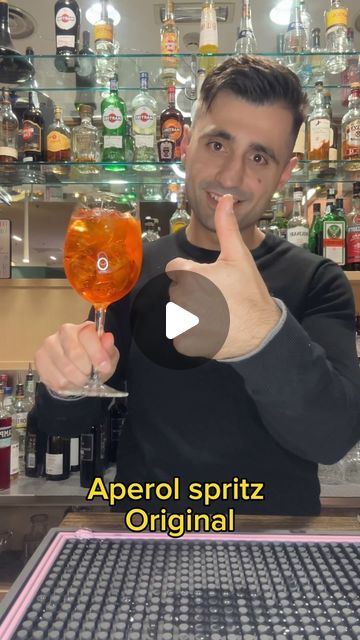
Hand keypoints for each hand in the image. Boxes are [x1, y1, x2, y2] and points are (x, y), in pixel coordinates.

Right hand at [34, 321, 118, 392]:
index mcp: (83, 328)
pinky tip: (70, 382)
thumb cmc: (94, 361)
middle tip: (90, 377)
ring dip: (77, 380)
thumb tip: (108, 337)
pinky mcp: (40, 357)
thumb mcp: (108, 357)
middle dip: (86, 371)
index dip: (97, 354)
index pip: (88, 335)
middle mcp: (64, 331)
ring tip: (81, 381)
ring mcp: (49, 344)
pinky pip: (54, 377)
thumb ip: (108, 349)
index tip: (104, 367)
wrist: (76, 372)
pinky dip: (66, 385)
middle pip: (75, 353)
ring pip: (64, 368)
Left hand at [165, 194, 280, 359]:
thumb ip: (226, 227)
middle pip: (177, 290)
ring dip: (191, 313)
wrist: (260, 332)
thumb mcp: (239, 256)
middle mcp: (180, 297)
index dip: (192, 272)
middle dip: (192, 292)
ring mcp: (180, 322)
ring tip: (216, 314)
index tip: (210, 280)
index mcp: (189, 274)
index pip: (176, 269)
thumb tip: (224, 198)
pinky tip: (212, 330)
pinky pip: (180, 334)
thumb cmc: (249, 292)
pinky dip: (192, 334)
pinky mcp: (183, 342)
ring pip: (178, 311)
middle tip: (217, 298)